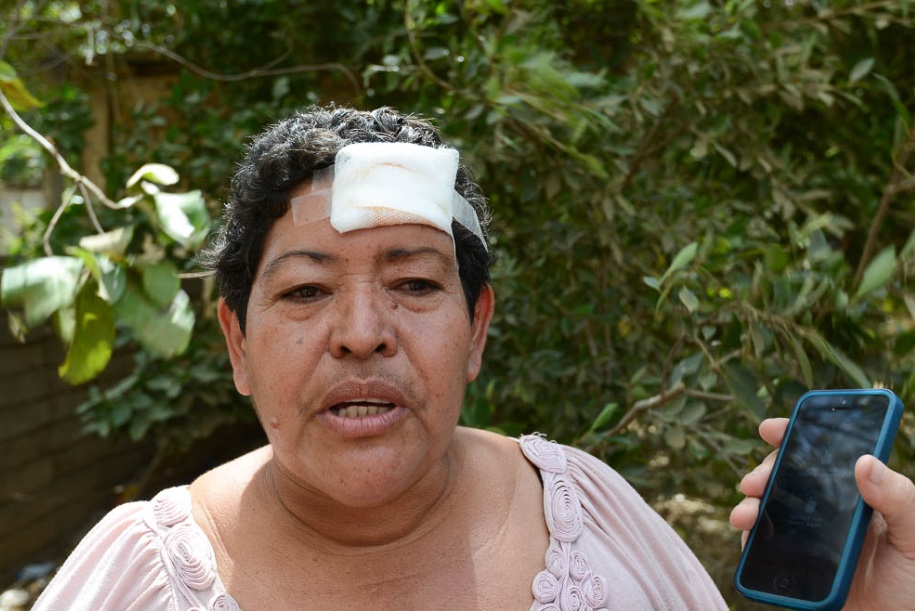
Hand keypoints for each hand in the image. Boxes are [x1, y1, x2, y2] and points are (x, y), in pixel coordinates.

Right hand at [730, 418, 914, 610]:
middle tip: (753, 483)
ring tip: (744, 515)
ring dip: (750, 506)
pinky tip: (748, 537)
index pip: (822, 457)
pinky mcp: (797, 567)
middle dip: (763, 474)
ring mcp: (810, 538)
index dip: (794, 437)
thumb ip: (899, 499)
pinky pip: (766, 548)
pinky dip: (751, 539)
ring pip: (770, 510)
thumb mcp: (914, 536)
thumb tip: (866, 461)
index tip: (770, 429)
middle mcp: (828, 511)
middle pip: (786, 479)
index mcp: (856, 496)